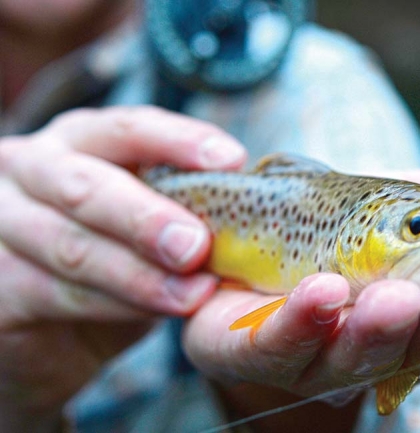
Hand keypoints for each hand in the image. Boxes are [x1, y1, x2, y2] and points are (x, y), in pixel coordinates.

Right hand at [0, 106, 245, 431]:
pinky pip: (58, 293)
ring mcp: (4, 222)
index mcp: (80, 142)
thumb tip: (249, 209)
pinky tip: (157, 313)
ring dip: (139, 274)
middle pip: (87, 186)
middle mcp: (34, 169)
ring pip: (73, 247)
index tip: (232, 160)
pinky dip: (115, 304)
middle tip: (198, 245)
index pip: (129, 128)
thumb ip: (177, 209)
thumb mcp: (141, 221)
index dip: (180, 142)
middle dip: (147, 217)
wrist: (45, 326)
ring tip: (193, 294)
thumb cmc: (109, 257)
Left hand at [182, 155, 419, 431]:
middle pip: (416, 347)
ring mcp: (310, 353)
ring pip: (349, 354)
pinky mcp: (252, 349)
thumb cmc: (324, 233)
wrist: (241, 246)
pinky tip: (321, 292)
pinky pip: (277, 342)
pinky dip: (302, 321)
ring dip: (378, 328)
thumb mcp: (388, 205)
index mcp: (407, 314)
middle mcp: (366, 344)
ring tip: (398, 297)